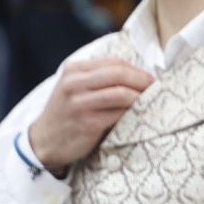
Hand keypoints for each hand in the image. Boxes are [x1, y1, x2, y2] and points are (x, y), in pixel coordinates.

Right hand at [27, 58, 153, 169]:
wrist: (45, 141)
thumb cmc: (69, 114)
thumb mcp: (76, 88)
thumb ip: (100, 79)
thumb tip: (140, 76)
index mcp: (74, 70)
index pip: (114, 62)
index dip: (138, 70)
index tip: (152, 79)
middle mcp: (74, 83)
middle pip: (119, 73)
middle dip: (144, 80)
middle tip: (159, 89)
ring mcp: (79, 103)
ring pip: (121, 93)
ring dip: (142, 97)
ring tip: (153, 102)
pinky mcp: (86, 123)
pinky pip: (118, 114)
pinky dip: (134, 113)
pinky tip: (141, 116)